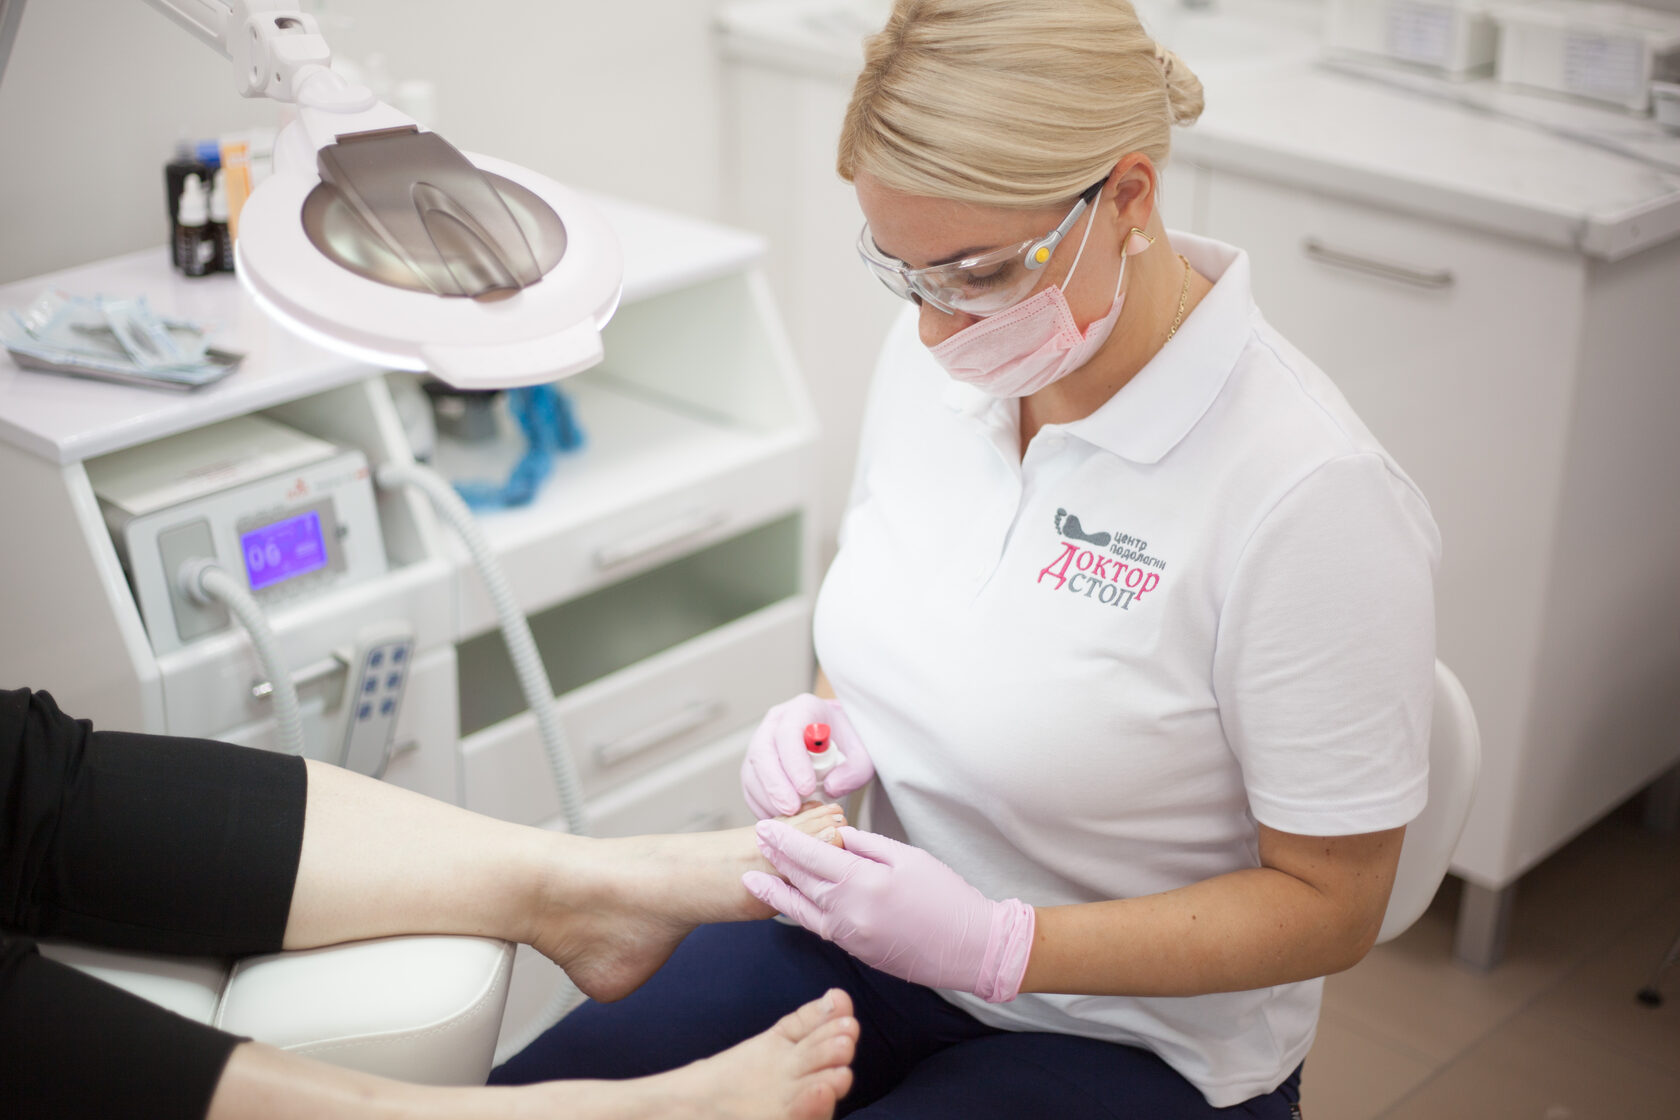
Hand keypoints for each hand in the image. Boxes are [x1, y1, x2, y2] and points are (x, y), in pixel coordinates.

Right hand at [741, 694, 873, 817]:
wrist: (838, 739)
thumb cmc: (849, 742)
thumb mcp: (864, 752)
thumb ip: (855, 769)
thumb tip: (831, 788)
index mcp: (803, 709)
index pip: (788, 732)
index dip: (793, 762)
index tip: (806, 788)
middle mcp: (776, 723)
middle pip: (762, 752)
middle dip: (775, 785)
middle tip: (791, 809)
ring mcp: (761, 742)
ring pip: (751, 771)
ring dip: (767, 798)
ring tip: (788, 818)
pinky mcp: (755, 765)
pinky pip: (749, 786)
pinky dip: (761, 805)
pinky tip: (779, 819)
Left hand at [742, 822, 1034, 1002]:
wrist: (971, 948)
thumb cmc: (946, 897)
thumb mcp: (909, 858)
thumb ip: (867, 845)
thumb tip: (836, 834)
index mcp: (863, 883)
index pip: (812, 856)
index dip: (784, 840)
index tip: (764, 826)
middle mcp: (849, 913)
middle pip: (801, 882)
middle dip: (776, 861)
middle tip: (755, 842)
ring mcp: (851, 937)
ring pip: (804, 910)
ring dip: (778, 891)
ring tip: (754, 878)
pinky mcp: (857, 952)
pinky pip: (821, 927)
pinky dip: (802, 912)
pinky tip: (790, 902)